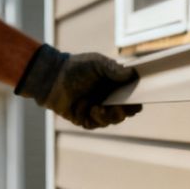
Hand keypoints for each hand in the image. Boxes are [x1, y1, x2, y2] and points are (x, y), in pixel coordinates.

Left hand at [14, 44, 141, 128]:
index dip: (137, 99)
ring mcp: (98, 110)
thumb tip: (132, 74)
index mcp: (115, 87)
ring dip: (110, 116)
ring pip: (113, 120)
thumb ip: (115, 69)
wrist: (52, 76)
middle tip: (122, 107)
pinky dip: (96, 119)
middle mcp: (109, 100)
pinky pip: (96, 125)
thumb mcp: (98, 63)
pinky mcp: (85, 119)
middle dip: (126, 111)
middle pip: (127, 112)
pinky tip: (91, 109)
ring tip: (99, 107)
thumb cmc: (76, 67)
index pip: (133, 98)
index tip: (137, 97)